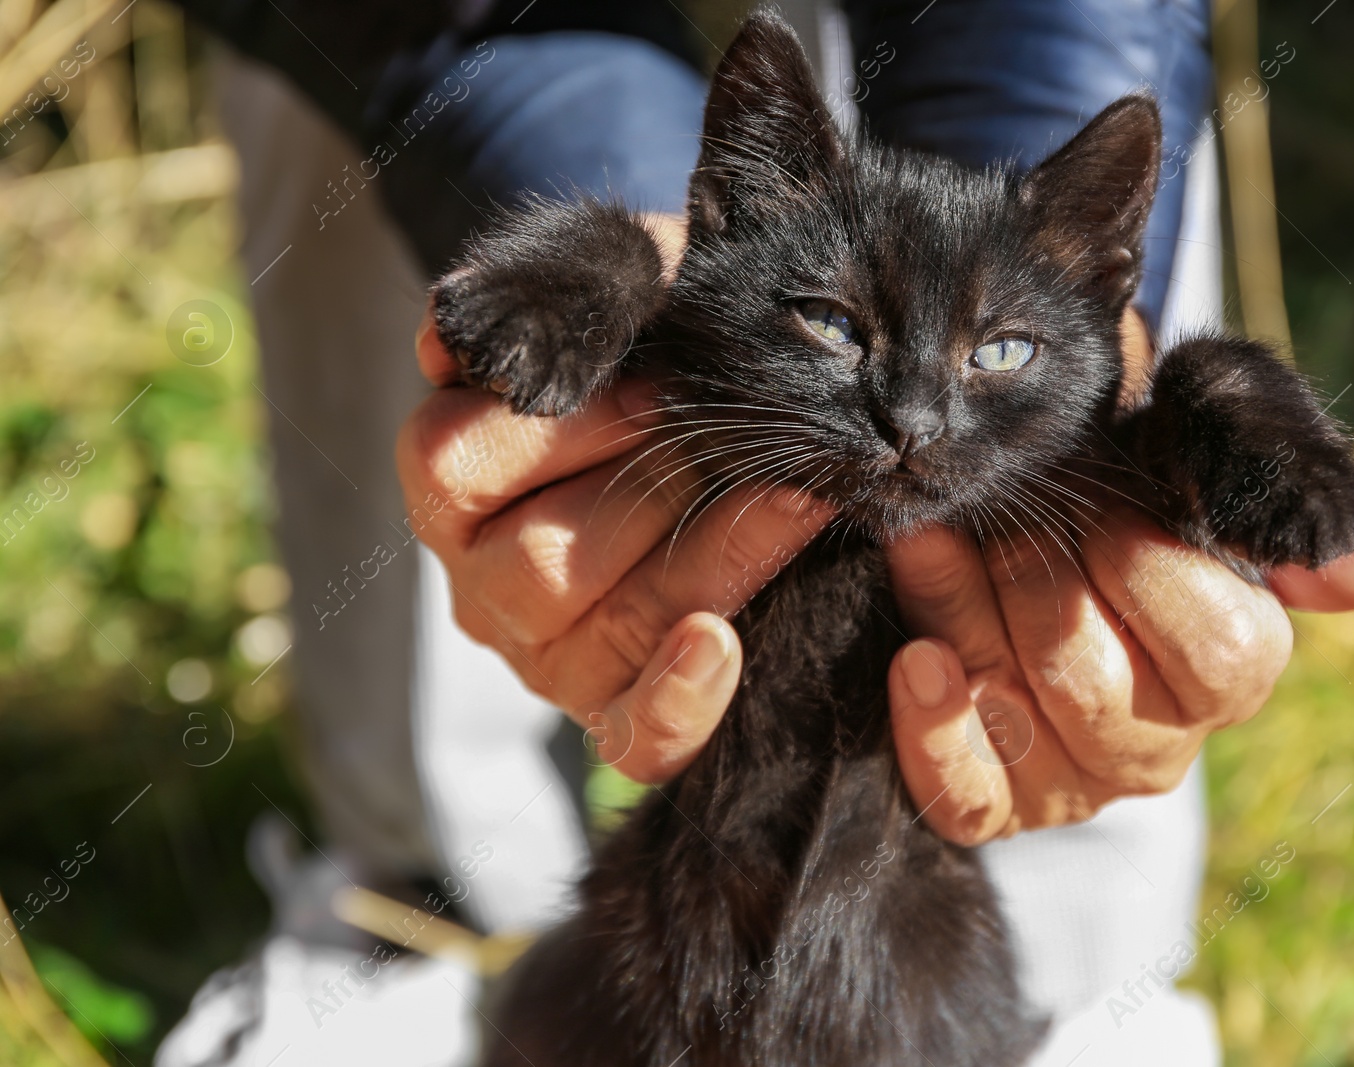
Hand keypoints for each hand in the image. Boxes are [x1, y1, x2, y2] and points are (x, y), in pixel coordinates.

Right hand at [398, 216, 834, 782]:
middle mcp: (481, 583)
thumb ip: (565, 289)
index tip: (658, 386)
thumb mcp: (633, 286)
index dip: (555, 427)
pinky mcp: (620, 713)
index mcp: (451, 482)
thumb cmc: (673, 340)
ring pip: (594, 637)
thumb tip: (454, 336)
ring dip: (705, 562)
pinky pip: (635, 741)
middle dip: (650, 492)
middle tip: (736, 440)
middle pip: (532, 564)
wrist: (746, 408)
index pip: (450, 463)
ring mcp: (548, 658)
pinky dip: (678, 700)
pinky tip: (721, 646)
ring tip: (792, 500)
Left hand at [882, 510, 1353, 843]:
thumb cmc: (1109, 506)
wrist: (1004, 542)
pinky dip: (935, 731)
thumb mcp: (1198, 488)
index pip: (1223, 651)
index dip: (1148, 571)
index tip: (1099, 504)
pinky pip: (967, 802)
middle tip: (1002, 515)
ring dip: (969, 619)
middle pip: (1101, 686)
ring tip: (932, 546)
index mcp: (1230, 669)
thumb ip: (1295, 524)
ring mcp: (1073, 783)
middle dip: (1037, 582)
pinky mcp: (992, 805)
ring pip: (1028, 723)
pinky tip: (918, 661)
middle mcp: (1160, 744)